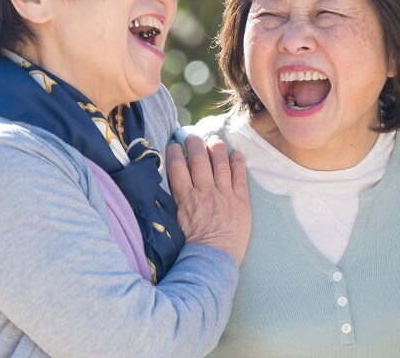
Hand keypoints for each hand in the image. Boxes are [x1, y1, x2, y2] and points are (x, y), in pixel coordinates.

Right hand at [166, 135, 251, 264]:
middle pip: (199, 160)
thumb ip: (170, 205)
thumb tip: (159, 191)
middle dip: (195, 143)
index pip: (178, 168)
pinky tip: (236, 153)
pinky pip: (240, 177)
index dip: (176, 152)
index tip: (174, 144)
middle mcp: (205, 193)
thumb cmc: (189, 249)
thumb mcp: (173, 225)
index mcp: (185, 199)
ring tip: (214, 139)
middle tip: (192, 136)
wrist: (212, 264)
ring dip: (216, 148)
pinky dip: (238, 163)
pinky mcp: (241, 202)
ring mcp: (224, 196)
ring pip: (220, 164)